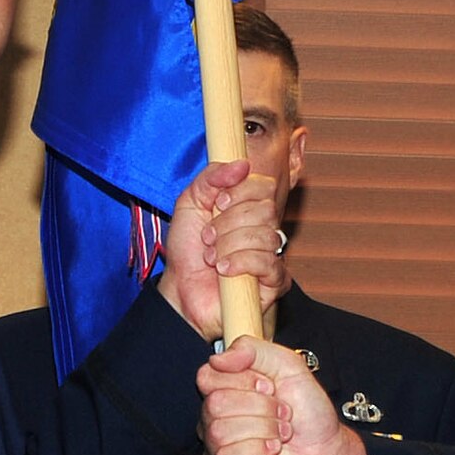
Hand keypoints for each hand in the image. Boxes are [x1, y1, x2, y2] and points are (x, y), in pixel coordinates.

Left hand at [157, 159, 284, 337]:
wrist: (180, 291)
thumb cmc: (186, 250)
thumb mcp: (189, 203)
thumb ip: (211, 178)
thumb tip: (242, 164)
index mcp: (250, 207)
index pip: (264, 186)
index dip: (239, 193)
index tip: (217, 205)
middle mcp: (265, 228)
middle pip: (265, 210)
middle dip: (227, 224)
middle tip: (208, 237)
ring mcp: (273, 255)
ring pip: (265, 236)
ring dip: (229, 246)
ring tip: (212, 257)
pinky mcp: (275, 282)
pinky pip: (268, 263)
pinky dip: (240, 263)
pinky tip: (223, 270)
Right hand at [198, 337, 371, 454]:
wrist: (328, 452)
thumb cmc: (309, 413)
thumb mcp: (290, 366)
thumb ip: (254, 350)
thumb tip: (218, 357)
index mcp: (226, 388)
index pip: (207, 376)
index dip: (242, 380)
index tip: (269, 386)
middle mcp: (215, 417)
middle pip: (215, 403)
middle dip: (260, 407)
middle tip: (282, 413)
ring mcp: (216, 446)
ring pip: (220, 431)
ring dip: (263, 429)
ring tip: (282, 433)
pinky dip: (256, 451)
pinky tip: (272, 451)